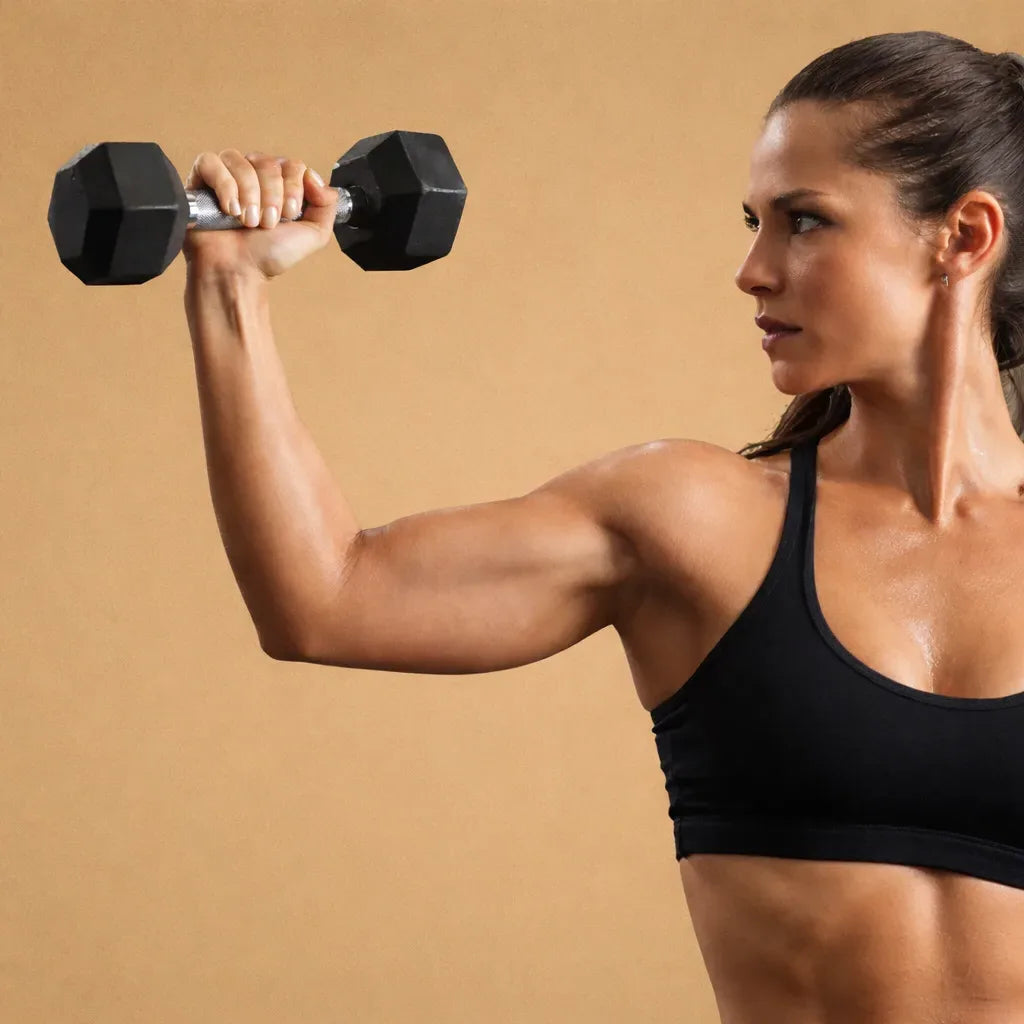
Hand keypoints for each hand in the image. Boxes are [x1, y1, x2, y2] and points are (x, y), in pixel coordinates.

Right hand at [182, 150, 338, 279]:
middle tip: (266, 224)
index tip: (287, 215)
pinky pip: (211, 162)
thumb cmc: (269, 256)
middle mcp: (254, 177)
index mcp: (279, 186)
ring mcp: (227, 176)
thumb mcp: (313, 235)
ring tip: (247, 222)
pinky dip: (224, 185)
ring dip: (249, 196)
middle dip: (271, 197)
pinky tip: (229, 209)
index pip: (292, 165)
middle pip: (268, 162)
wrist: (238, 272)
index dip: (292, 189)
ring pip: (242, 162)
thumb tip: (315, 177)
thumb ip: (326, 206)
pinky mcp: (201, 179)